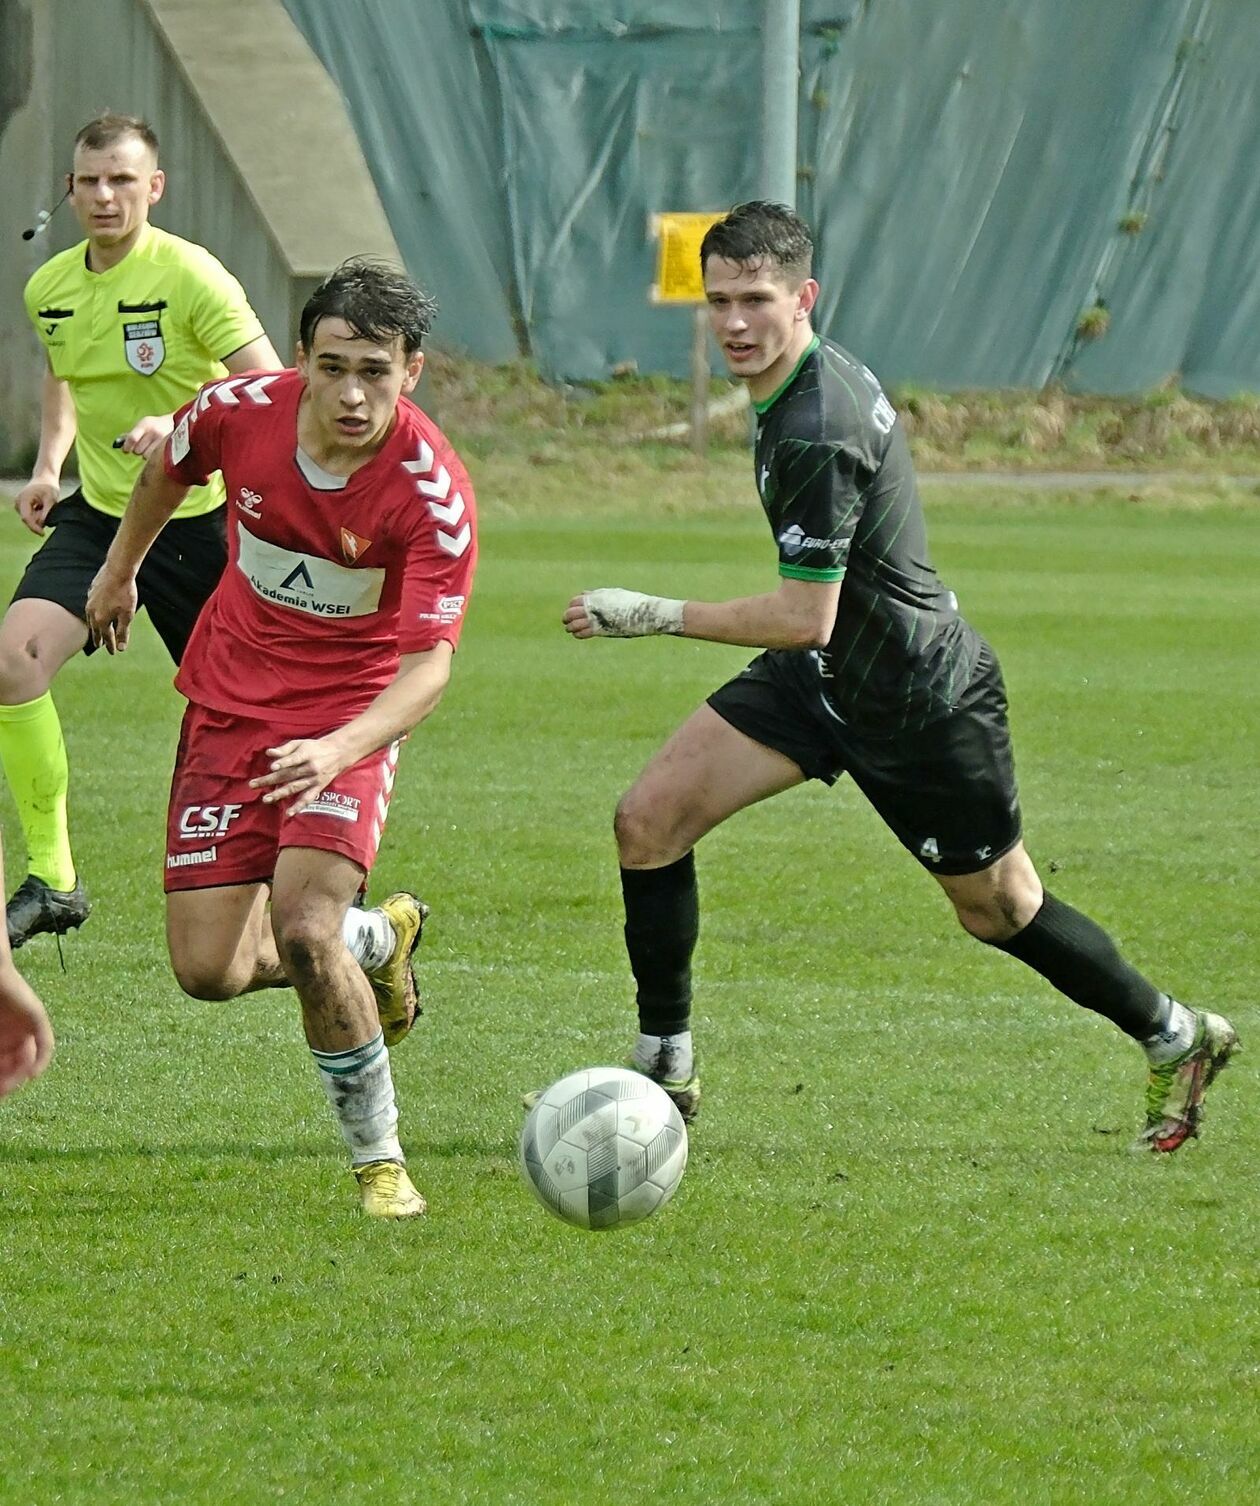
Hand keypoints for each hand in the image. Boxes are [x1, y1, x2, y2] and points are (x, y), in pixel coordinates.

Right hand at [0, 976, 54, 1098]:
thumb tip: (0, 1085)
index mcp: (1, 1036)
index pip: (4, 1065)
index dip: (1, 1081)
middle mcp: (14, 1032)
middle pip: (16, 1064)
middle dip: (7, 1081)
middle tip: (1, 1094)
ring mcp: (26, 1025)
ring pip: (29, 1058)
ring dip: (19, 1075)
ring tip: (9, 1087)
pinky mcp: (38, 1017)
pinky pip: (45, 1044)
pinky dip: (41, 1061)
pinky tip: (32, 1075)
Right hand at [13, 479, 58, 535]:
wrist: (45, 478)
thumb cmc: (49, 487)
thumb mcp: (51, 499)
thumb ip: (47, 512)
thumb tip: (42, 524)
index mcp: (23, 499)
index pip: (26, 518)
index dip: (34, 527)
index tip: (43, 534)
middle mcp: (18, 503)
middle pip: (28, 520)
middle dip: (39, 520)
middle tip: (49, 509)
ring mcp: (19, 505)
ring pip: (30, 519)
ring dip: (40, 517)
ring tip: (45, 505)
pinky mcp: (22, 507)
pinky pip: (31, 516)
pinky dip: (38, 515)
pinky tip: (42, 506)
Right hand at [85, 565, 139, 653]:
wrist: (117, 570)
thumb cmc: (125, 593)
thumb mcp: (127, 615)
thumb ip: (123, 632)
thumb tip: (121, 649)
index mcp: (101, 620)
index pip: (106, 637)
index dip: (110, 645)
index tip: (113, 652)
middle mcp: (92, 612)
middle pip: (95, 629)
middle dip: (98, 638)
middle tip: (99, 645)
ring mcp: (89, 602)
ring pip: (90, 618)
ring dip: (94, 626)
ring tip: (96, 630)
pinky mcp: (91, 593)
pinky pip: (90, 608)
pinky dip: (93, 614)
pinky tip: (95, 612)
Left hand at [115, 413, 173, 457]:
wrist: (179, 424)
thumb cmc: (155, 426)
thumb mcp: (143, 426)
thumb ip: (130, 434)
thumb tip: (116, 444)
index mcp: (145, 424)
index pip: (132, 438)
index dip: (127, 447)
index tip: (126, 450)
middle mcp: (154, 432)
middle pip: (138, 450)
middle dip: (137, 450)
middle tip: (142, 446)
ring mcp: (163, 441)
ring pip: (145, 456)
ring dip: (145, 455)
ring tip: (151, 448)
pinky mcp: (169, 449)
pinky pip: (154, 458)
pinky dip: (152, 458)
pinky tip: (156, 452)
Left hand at [250, 736, 349, 816]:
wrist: (338, 753)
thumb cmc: (315, 747)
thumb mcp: (301, 743)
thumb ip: (285, 748)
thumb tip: (269, 753)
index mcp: (306, 754)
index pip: (294, 759)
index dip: (283, 763)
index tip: (272, 767)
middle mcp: (310, 768)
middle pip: (288, 775)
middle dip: (270, 780)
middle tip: (253, 785)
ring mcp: (314, 780)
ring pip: (295, 788)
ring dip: (280, 794)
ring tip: (266, 799)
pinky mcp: (318, 788)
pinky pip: (307, 799)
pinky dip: (299, 806)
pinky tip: (289, 813)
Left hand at [563, 588, 685, 638]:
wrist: (644, 612)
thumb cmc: (633, 603)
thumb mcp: (614, 594)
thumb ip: (599, 595)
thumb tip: (586, 595)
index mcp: (596, 596)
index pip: (575, 601)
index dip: (572, 607)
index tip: (573, 611)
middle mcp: (594, 606)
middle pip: (571, 612)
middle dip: (568, 617)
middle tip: (566, 622)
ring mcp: (596, 618)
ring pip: (574, 623)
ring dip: (571, 627)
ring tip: (570, 629)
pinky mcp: (601, 629)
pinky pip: (582, 633)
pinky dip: (578, 634)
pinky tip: (577, 635)